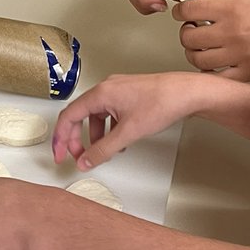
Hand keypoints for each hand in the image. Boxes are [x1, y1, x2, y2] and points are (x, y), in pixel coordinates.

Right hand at [52, 72, 207, 170]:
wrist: (188, 93)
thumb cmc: (162, 103)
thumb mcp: (128, 133)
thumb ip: (103, 150)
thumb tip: (85, 161)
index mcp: (101, 93)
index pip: (69, 116)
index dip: (61, 139)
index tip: (61, 156)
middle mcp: (107, 88)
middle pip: (81, 116)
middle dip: (78, 139)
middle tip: (80, 157)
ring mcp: (119, 90)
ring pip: (97, 116)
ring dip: (96, 136)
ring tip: (106, 152)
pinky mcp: (130, 95)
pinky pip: (111, 114)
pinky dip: (110, 129)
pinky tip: (120, 142)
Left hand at [173, 0, 249, 82]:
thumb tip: (193, 3)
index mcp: (232, 9)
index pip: (188, 11)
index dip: (181, 10)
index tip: (185, 12)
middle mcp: (233, 33)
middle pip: (188, 37)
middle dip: (186, 32)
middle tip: (195, 28)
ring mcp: (240, 56)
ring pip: (197, 59)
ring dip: (195, 52)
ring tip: (204, 45)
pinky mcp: (248, 74)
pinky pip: (216, 78)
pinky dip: (210, 72)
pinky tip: (215, 62)